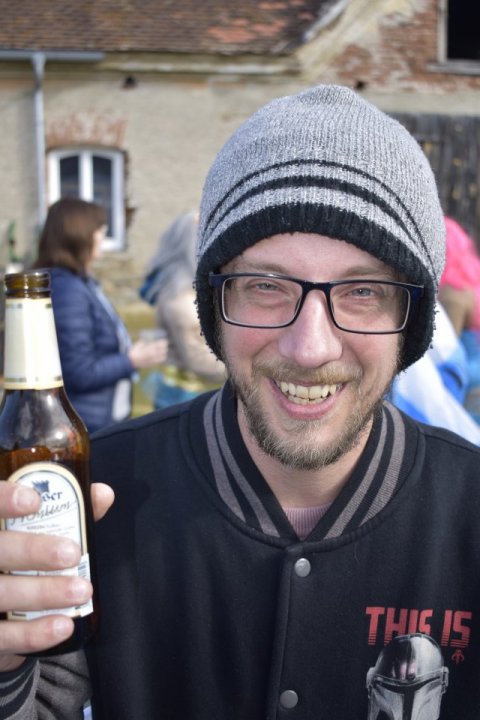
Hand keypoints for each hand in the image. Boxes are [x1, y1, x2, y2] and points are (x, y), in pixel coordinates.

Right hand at [0, 481, 113, 670]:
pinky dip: (33, 633)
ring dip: (43, 592)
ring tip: (80, 590)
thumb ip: (69, 512)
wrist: (0, 614)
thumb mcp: (36, 533)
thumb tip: (102, 494)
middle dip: (32, 550)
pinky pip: (2, 636)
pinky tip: (62, 625)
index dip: (4, 500)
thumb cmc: (19, 560)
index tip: (34, 501)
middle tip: (72, 554)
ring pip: (0, 593)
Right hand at [128, 338, 167, 369]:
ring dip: (164, 352)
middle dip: (164, 347)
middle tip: (165, 345)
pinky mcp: (152, 364)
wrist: (131, 362)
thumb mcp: (138, 345)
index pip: (158, 345)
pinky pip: (159, 361)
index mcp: (148, 349)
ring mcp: (152, 359)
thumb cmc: (134, 352)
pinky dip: (162, 358)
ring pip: (162, 356)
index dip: (162, 343)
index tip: (165, 341)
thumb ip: (143, 342)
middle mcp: (151, 354)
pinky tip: (162, 356)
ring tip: (164, 350)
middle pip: (162, 350)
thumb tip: (147, 340)